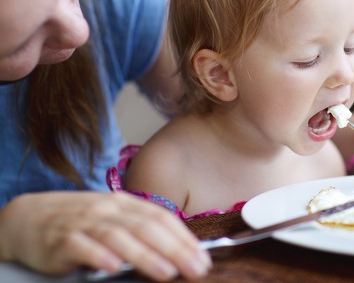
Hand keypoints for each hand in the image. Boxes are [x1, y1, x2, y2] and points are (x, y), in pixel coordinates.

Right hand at [0, 191, 210, 280]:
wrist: (28, 217)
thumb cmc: (80, 221)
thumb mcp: (112, 218)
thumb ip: (139, 230)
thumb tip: (175, 251)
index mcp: (124, 203)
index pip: (161, 217)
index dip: (184, 237)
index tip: (202, 257)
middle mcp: (107, 209)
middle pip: (146, 227)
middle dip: (174, 248)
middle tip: (195, 268)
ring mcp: (84, 222)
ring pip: (119, 236)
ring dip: (145, 255)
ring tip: (166, 272)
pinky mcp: (60, 240)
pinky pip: (82, 246)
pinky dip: (99, 256)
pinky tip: (114, 267)